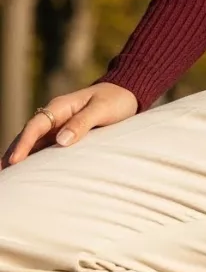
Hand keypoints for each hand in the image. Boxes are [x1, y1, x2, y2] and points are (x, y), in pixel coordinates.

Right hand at [1, 83, 138, 169]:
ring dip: (21, 157)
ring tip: (9, 178)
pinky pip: (46, 146)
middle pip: (28, 135)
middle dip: (13, 153)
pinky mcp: (66, 134)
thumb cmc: (116, 100)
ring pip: (34, 143)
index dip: (23, 144)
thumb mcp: (101, 110)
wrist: (127, 93)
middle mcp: (55, 116)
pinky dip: (35, 158)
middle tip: (1, 174)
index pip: (36, 126)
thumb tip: (61, 141)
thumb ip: (82, 123)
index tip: (14, 161)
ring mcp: (59, 125)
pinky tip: (29, 172)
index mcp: (60, 107)